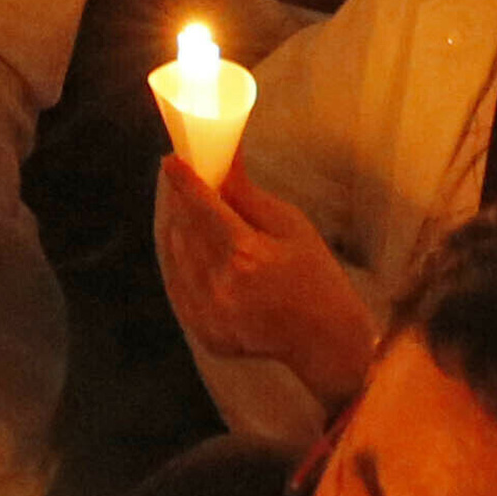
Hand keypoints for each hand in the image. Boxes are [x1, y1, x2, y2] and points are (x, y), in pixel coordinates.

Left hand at [154, 154, 374, 400]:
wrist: (325, 339)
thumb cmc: (315, 275)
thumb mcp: (290, 225)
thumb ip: (248, 193)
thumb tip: (224, 156)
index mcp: (245, 255)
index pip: (201, 206)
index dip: (183, 181)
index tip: (171, 161)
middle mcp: (220, 286)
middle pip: (184, 229)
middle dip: (181, 202)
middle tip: (182, 182)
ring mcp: (209, 314)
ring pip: (175, 256)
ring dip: (178, 230)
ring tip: (190, 214)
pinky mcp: (204, 332)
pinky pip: (177, 287)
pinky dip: (180, 263)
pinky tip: (191, 249)